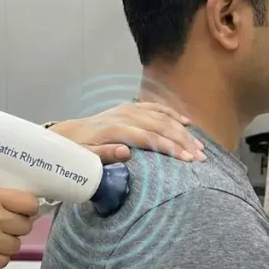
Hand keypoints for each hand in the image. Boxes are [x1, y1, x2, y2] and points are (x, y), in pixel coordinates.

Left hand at [48, 101, 205, 163]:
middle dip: (183, 141)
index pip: (148, 138)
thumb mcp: (84, 157)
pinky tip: (186, 122)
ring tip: (199, 146)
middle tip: (201, 157)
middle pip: (160, 127)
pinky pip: (154, 108)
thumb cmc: (76, 151)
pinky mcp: (129, 108)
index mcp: (114, 129)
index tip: (188, 160)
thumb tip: (126, 153)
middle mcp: (123, 116)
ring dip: (182, 131)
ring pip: (161, 117)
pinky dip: (171, 114)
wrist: (66, 135)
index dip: (170, 148)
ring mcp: (127, 110)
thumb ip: (104, 155)